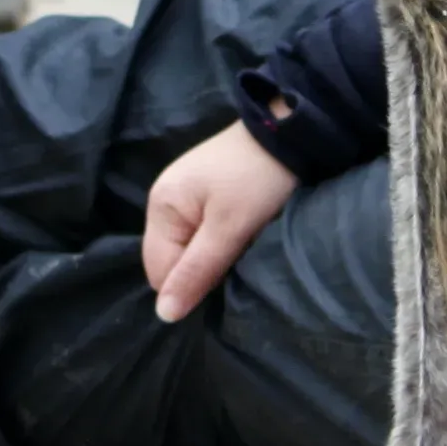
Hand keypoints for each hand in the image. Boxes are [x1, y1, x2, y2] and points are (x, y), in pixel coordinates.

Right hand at [143, 120, 299, 323]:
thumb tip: (164, 314)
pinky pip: (200, 232)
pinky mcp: (202, 192)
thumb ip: (196, 272)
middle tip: (237, 258)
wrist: (286, 131)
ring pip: (188, 248)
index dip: (190, 285)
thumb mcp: (229, 229)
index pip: (160, 272)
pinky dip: (219, 239)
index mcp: (160, 207)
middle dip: (201, 269)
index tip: (226, 277)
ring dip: (213, 255)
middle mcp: (162, 201)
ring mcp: (182, 195)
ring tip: (242, 245)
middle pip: (171, 260)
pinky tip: (240, 232)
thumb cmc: (257, 179)